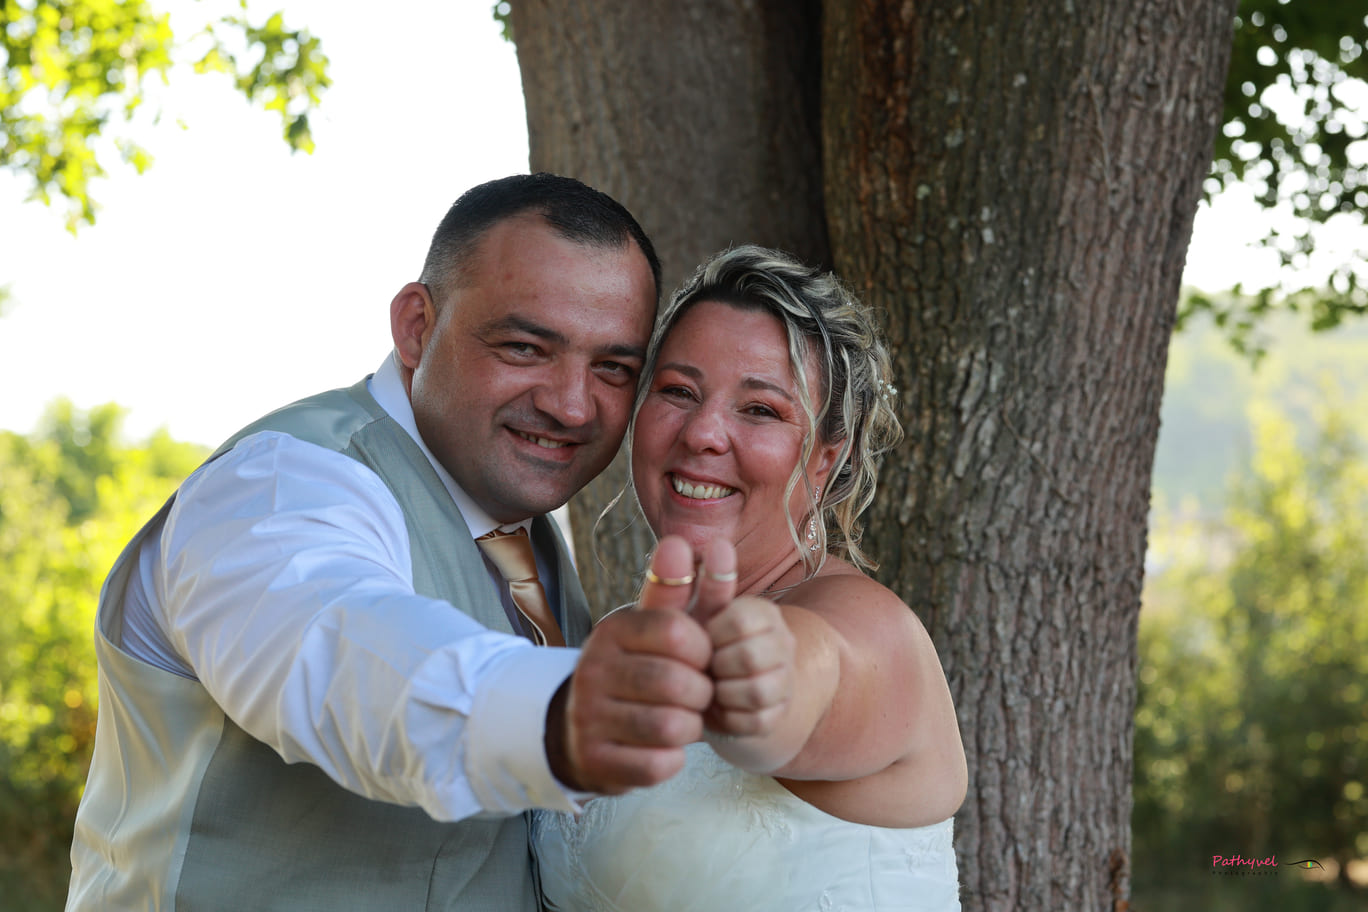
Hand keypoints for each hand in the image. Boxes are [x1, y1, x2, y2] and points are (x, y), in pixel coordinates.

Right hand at [546, 536, 712, 793]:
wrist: (582, 729)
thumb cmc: (635, 670)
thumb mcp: (653, 629)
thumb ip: (675, 588)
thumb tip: (678, 540)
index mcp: (613, 631)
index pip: (678, 632)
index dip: (704, 650)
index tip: (700, 658)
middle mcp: (593, 670)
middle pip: (677, 683)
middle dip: (700, 693)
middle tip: (697, 695)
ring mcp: (588, 717)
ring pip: (670, 726)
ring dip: (689, 727)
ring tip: (682, 719)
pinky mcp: (594, 761)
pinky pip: (657, 764)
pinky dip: (673, 758)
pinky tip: (664, 747)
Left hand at [695, 540, 795, 738]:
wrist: (710, 697)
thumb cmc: (692, 648)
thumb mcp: (682, 617)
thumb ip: (679, 583)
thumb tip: (681, 541)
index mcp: (761, 612)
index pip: (738, 618)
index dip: (710, 634)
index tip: (699, 638)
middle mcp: (782, 642)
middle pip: (749, 656)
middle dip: (715, 666)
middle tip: (701, 666)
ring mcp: (784, 680)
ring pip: (755, 690)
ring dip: (721, 693)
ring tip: (708, 686)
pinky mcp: (777, 716)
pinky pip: (753, 720)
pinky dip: (726, 717)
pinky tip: (716, 708)